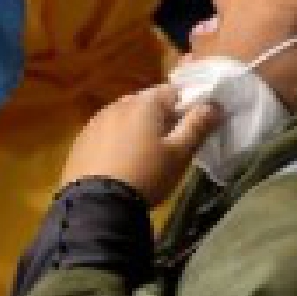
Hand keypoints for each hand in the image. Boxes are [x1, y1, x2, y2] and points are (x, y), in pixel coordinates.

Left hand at [60, 84, 220, 205]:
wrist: (97, 204)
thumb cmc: (146, 175)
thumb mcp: (179, 154)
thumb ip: (197, 126)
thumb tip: (214, 104)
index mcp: (145, 103)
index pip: (174, 91)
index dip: (186, 107)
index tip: (191, 128)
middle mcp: (118, 104)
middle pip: (147, 102)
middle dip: (160, 117)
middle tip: (168, 145)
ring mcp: (96, 120)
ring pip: (125, 116)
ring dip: (136, 127)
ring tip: (142, 155)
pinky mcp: (82, 139)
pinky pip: (106, 131)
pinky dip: (116, 140)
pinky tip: (119, 161)